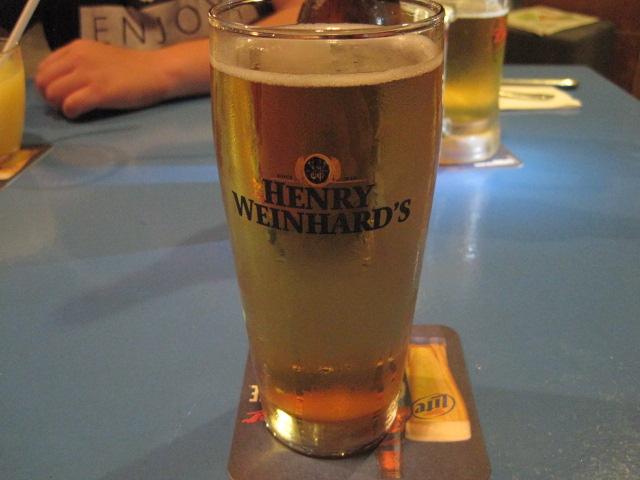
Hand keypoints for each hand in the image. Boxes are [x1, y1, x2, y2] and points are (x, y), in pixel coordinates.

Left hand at [35, 39, 177, 118]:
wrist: (157, 72)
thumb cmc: (132, 69)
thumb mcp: (99, 57)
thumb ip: (79, 65)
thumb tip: (61, 84)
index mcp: (76, 48)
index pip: (43, 67)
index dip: (48, 85)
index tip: (61, 94)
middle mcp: (78, 58)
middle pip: (44, 82)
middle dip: (51, 98)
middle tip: (66, 105)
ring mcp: (88, 75)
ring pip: (53, 94)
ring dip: (60, 107)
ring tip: (75, 109)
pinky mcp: (99, 92)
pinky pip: (70, 106)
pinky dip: (72, 113)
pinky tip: (82, 114)